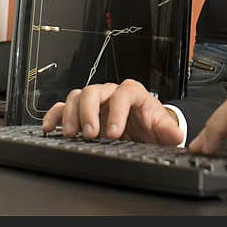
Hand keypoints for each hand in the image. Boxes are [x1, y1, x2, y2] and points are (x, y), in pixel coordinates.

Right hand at [42, 79, 182, 145]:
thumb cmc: (149, 124)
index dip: (117, 112)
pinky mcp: (80, 111)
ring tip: (72, 135)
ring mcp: (94, 101)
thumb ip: (168, 130)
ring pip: (77, 96)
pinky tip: (51, 128)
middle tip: (90, 134)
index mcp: (132, 93)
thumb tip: (176, 134)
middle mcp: (110, 93)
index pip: (123, 94)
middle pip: (94, 90)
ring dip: (72, 114)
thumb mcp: (161, 127)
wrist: (142, 128)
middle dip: (89, 112)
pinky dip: (54, 115)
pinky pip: (63, 107)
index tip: (113, 133)